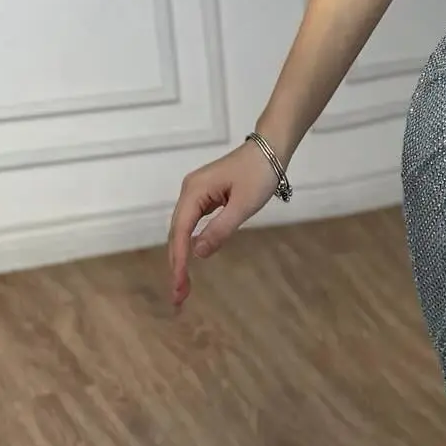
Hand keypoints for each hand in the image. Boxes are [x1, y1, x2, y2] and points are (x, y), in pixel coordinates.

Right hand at [166, 135, 281, 308]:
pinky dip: (190, 244)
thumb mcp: (244, 205)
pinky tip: (191, 259)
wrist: (269, 148)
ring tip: (183, 285)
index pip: (181, 232)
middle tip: (178, 297)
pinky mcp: (205, 196)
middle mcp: (189, 192)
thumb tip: (198, 253)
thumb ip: (221, 229)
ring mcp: (196, 193)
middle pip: (177, 233)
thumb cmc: (260, 173)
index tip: (179, 285)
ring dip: (181, 257)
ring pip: (182, 230)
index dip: (179, 261)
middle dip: (176, 265)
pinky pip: (192, 224)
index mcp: (194, 191)